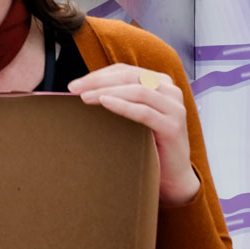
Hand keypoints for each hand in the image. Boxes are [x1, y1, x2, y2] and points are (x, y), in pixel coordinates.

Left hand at [68, 64, 198, 205]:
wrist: (173, 177)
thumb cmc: (151, 145)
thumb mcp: (135, 117)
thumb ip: (121, 100)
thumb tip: (84, 92)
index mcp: (161, 83)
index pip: (126, 71)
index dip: (99, 74)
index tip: (76, 84)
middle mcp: (171, 91)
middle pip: (130, 76)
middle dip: (99, 80)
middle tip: (75, 88)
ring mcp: (175, 108)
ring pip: (137, 90)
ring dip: (107, 91)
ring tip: (85, 98)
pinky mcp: (173, 127)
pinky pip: (144, 112)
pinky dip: (122, 105)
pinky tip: (104, 103)